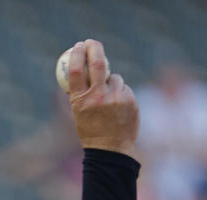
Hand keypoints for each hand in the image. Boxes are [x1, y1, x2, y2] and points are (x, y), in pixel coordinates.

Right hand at [67, 39, 139, 158]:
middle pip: (97, 62)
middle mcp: (98, 97)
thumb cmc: (90, 130)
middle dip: (93, 47)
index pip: (76, 70)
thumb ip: (78, 93)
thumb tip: (77, 72)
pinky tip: (118, 108)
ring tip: (108, 99)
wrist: (110, 149)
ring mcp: (116, 98)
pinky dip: (120, 93)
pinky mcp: (130, 100)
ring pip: (114, 77)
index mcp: (80, 100)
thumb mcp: (78, 113)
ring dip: (110, 81)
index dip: (76, 54)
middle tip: (91, 43)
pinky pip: (124, 88)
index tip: (78, 46)